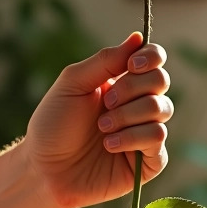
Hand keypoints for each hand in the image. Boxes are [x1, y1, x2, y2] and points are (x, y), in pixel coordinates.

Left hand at [25, 33, 171, 207]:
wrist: (44, 169)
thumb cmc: (53, 126)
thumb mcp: (73, 83)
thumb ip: (106, 60)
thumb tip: (138, 37)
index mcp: (122, 83)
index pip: (154, 61)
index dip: (151, 58)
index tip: (132, 64)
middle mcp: (137, 106)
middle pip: (161, 81)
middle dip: (132, 89)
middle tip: (105, 103)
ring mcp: (145, 133)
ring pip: (162, 109)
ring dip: (128, 116)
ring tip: (102, 130)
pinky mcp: (150, 161)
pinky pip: (158, 139)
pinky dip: (133, 139)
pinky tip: (109, 147)